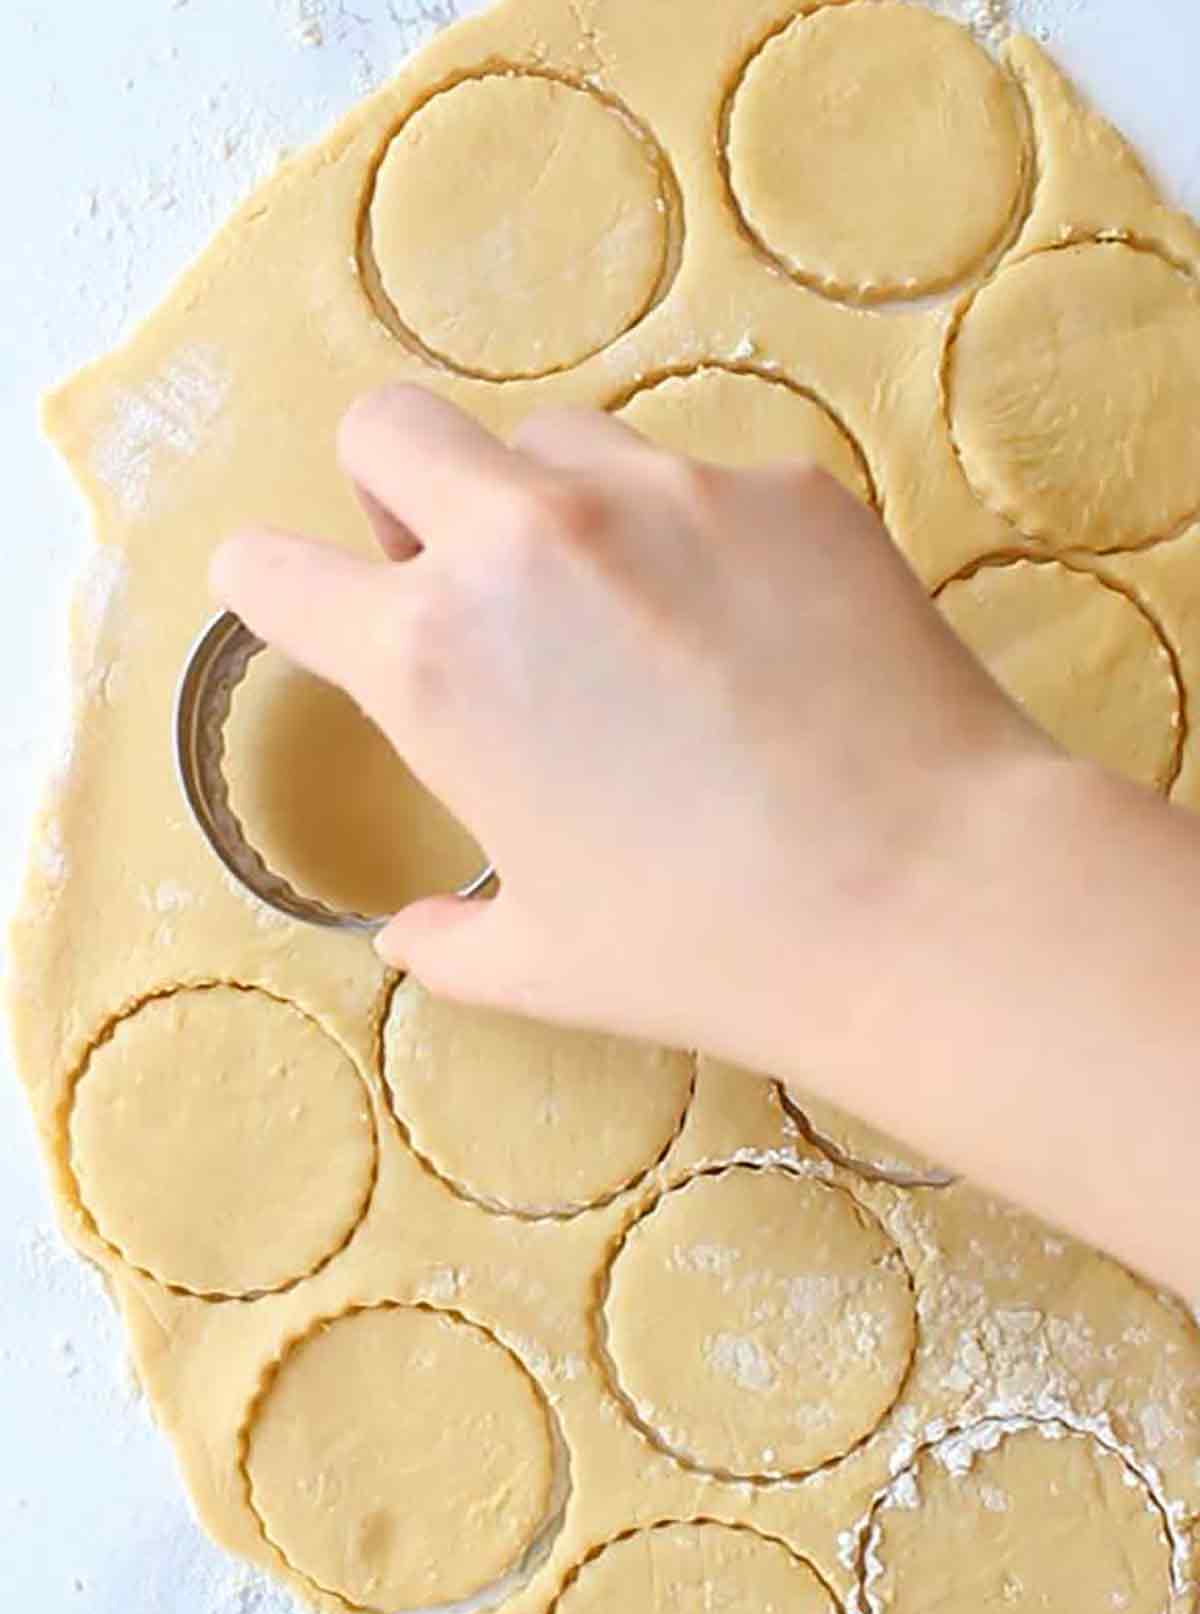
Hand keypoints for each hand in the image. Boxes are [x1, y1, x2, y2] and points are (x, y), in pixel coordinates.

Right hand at [210, 384, 1048, 1085]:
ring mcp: (663, 493)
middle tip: (457, 573)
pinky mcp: (785, 484)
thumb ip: (450, 941)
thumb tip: (409, 938)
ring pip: (553, 441)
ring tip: (628, 612)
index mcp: (433, 658)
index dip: (271, 586)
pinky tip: (757, 631)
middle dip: (394, 487)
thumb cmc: (715, 950)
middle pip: (390, 425)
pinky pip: (700, 477)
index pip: (271, 567)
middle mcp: (525, 544)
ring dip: (549, 506)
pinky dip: (696, 535)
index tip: (303, 603)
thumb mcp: (548, 967)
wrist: (926, 899)